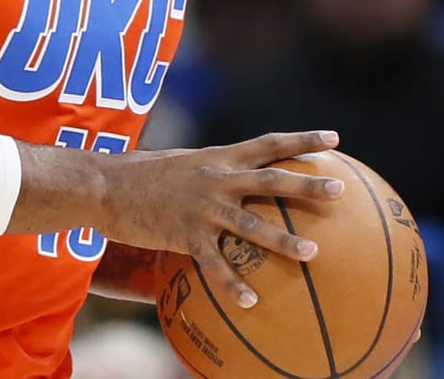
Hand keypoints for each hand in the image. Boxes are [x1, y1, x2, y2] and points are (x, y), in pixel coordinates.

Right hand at [95, 130, 345, 308]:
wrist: (103, 186)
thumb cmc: (139, 174)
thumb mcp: (181, 162)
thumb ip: (210, 168)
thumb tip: (233, 176)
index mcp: (218, 157)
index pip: (268, 144)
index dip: (302, 141)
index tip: (334, 140)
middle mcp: (216, 178)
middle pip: (271, 180)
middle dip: (308, 185)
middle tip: (340, 191)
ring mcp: (202, 208)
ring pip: (251, 225)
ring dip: (284, 240)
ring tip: (314, 254)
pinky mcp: (184, 235)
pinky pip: (215, 265)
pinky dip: (233, 285)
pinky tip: (252, 303)